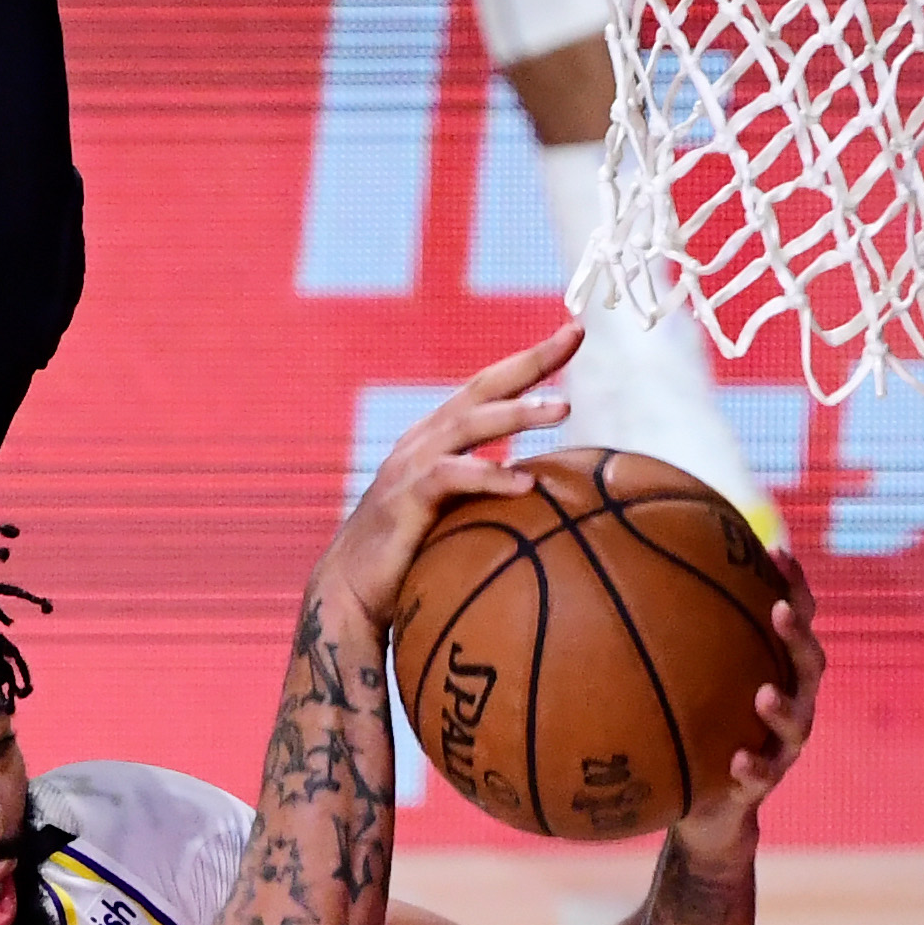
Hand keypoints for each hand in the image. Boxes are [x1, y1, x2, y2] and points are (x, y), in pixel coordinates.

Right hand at [323, 319, 577, 633]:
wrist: (349, 594)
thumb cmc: (409, 559)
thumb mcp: (457, 516)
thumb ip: (492, 496)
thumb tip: (551, 496)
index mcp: (437, 438)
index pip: (489, 387)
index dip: (530, 359)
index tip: (573, 330)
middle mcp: (423, 441)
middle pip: (482, 388)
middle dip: (529, 360)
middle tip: (574, 334)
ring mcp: (410, 467)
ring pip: (468, 424)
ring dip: (517, 412)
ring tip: (562, 408)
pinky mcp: (403, 500)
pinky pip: (450, 478)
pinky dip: (489, 477)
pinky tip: (526, 485)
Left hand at [676, 537, 822, 848]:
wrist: (704, 809)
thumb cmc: (694, 730)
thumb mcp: (683, 684)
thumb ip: (669, 637)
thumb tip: (622, 572)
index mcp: (778, 670)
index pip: (796, 619)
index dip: (793, 585)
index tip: (776, 551)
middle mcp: (792, 703)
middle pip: (810, 664)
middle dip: (798, 636)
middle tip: (780, 611)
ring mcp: (782, 747)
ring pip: (798, 723)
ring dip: (783, 708)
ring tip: (764, 694)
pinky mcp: (763, 786)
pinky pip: (762, 776)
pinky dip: (753, 767)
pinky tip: (735, 759)